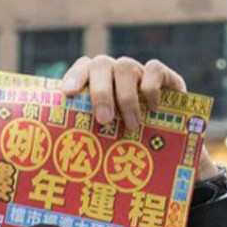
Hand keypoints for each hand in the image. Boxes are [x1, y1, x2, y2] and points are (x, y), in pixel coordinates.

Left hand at [60, 55, 218, 179]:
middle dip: (100, 92)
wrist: (169, 141)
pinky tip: (153, 109)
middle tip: (104, 120)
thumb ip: (86, 137)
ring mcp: (138, 71)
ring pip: (125, 67)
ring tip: (131, 125)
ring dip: (125, 97)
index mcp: (95, 81)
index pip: (81, 67)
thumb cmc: (126, 141)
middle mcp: (113, 72)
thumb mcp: (104, 137)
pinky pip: (154, 69)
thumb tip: (57, 162)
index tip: (68, 93)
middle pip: (101, 65)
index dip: (75, 77)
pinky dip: (151, 88)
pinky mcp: (163, 75)